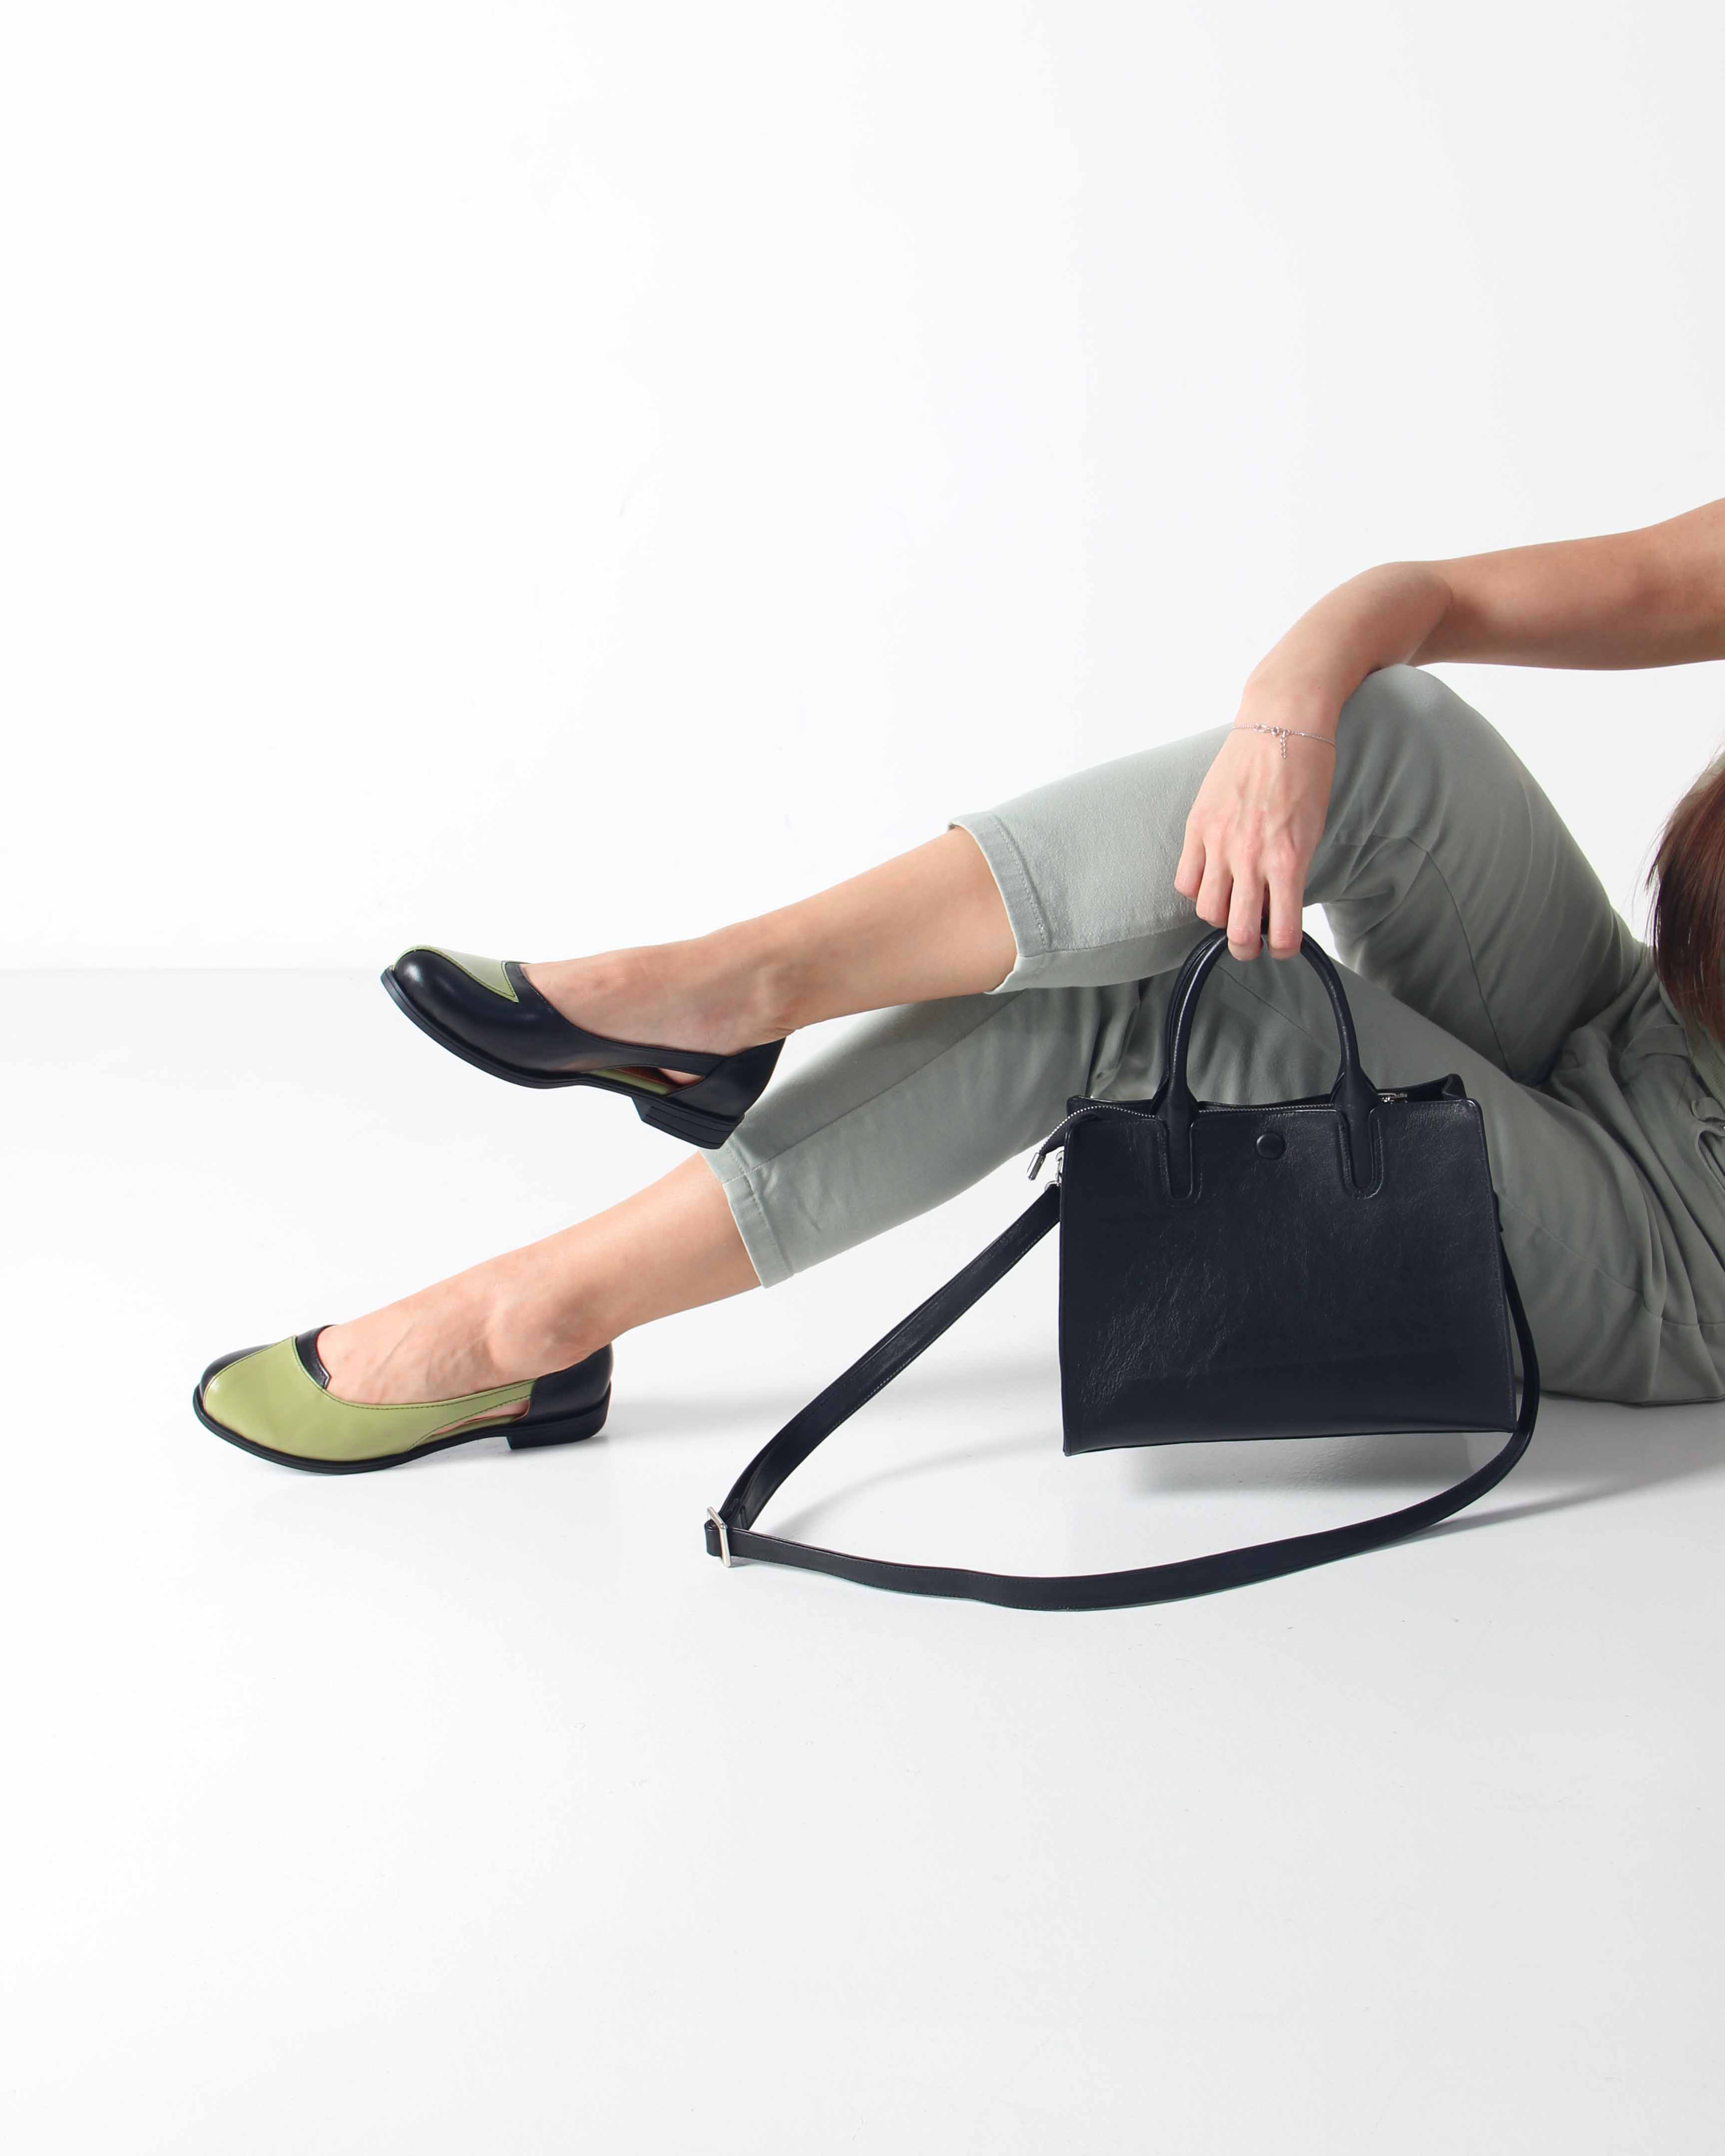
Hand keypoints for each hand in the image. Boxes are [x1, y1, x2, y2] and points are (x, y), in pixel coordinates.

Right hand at [1173, 715, 1336, 958]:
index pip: (1281, 931)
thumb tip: (1272, 903)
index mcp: (1288, 860)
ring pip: (1207, 911)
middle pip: (1236, 931)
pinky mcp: (1198, 826)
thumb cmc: (1307, 773)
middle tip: (1250, 944)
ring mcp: (1220, 842)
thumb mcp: (1313, 829)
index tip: (1282, 946)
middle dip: (1246, 947)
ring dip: (1220, 919)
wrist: (1281, 723)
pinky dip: (1197, 889)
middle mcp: (1251, 857)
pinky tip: (1211, 879)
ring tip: (1229, 909)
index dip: (1282, 949)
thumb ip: (1292, 870)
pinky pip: (1186, 880)